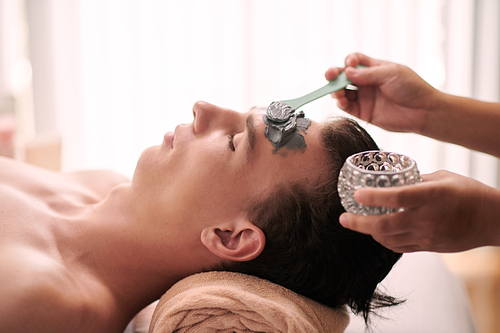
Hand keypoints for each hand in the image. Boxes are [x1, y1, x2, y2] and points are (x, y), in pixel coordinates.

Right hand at [325, 53, 441, 133]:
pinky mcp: (364, 113)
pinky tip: (341, 100)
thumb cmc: (412, 88)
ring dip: (336, 90)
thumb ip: (367, 74)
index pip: (355, 61)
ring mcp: (365, 98)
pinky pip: (347, 106)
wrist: (423, 111)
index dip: (349, 61)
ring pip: (343, 92)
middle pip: (344, 76)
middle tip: (329, 76)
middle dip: (335, 74)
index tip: (349, 64)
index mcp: (375, 69)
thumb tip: (346, 72)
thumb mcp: (390, 74)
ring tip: (336, 91)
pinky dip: (341, 103)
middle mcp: (368, 82)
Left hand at [339, 170, 499, 252]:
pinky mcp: (430, 247)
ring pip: (389, 240)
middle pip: (385, 225)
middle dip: (359, 223)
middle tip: (343, 218)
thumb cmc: (470, 192)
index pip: (397, 198)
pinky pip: (400, 247)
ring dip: (369, 232)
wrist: (494, 220)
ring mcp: (429, 236)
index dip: (373, 197)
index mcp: (433, 196)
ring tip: (356, 223)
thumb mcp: (444, 177)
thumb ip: (416, 179)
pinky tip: (377, 232)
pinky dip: (384, 240)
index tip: (356, 195)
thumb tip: (391, 179)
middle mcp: (428, 218)